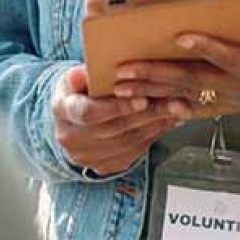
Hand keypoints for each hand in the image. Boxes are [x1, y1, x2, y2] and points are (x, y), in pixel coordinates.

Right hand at [52, 64, 184, 176]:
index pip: (88, 112)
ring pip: (128, 141)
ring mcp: (87, 156)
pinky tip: (168, 121)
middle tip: (174, 101)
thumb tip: (84, 74)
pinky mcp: (104, 166)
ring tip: (177, 108)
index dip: (116, 107)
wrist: (73, 121)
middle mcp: (71, 138)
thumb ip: (80, 75)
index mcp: (62, 111)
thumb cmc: (78, 92)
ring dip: (156, 124)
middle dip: (148, 114)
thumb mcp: (74, 77)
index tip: (142, 99)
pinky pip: (134, 151)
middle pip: (114, 128)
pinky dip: (154, 135)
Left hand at [111, 23, 239, 138]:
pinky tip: (146, 103)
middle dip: (156, 75)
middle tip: (124, 73)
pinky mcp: (232, 102)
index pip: (229, 57)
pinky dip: (169, 102)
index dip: (207, 47)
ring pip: (186, 92)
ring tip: (120, 86)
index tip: (181, 36)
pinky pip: (194, 103)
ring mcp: (233, 96)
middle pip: (192, 79)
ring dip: (152, 89)